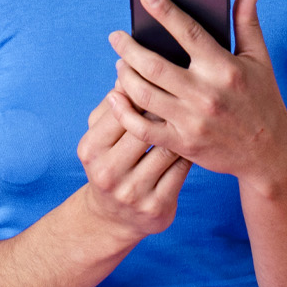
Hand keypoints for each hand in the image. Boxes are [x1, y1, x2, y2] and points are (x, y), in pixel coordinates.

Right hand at [75, 88, 190, 240]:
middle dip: (165, 107)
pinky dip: (189, 151)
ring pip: (166, 147)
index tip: (161, 76)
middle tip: (184, 91)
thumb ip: (112, 104)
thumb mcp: (100, 136)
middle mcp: (108, 172)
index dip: (143, 89)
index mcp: (91, 148)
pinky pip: (181, 170)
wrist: (112, 219)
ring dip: (181, 128)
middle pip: (145, 127)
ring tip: (193, 111)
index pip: (121, 108)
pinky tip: (195, 139)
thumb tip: (128, 67)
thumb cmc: (110, 162)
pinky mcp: (156, 207)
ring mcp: (132, 193)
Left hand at [108, 0, 286, 185]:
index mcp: (224, 68)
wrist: (269, 153)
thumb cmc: (262, 99)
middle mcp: (206, 94)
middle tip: (116, 36)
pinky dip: (124, 112)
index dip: (165, 11)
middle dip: (129, 47)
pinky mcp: (183, 144)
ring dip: (124, 75)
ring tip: (119, 62)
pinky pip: (143, 128)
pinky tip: (115, 97)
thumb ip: (247, 21)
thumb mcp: (259, 58)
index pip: (189, 32)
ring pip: (144, 94)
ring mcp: (192, 121)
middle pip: (155, 65)